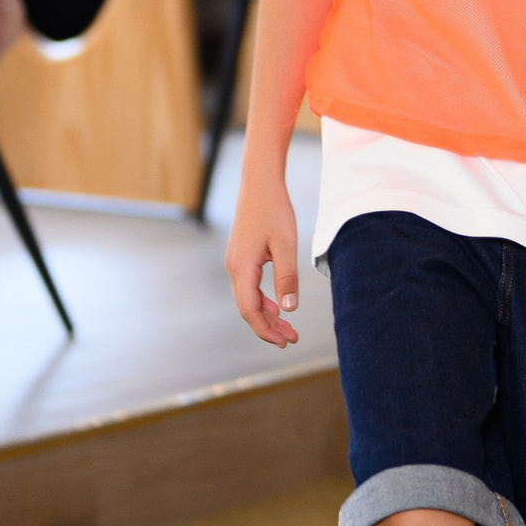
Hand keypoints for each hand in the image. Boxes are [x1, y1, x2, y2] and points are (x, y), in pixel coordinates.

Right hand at [226, 176, 301, 345]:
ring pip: (248, 299)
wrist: (259, 183)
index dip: (266, 330)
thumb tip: (290, 310)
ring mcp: (235, 263)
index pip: (250, 310)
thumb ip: (287, 278)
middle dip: (269, 327)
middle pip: (248, 308)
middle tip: (293, 339)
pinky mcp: (240, 257)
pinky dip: (263, 301)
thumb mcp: (286, 245)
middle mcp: (233, 268)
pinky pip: (249, 287)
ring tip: (289, 328)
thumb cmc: (274, 210)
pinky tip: (279, 307)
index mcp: (241, 267)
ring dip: (268, 315)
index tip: (286, 341)